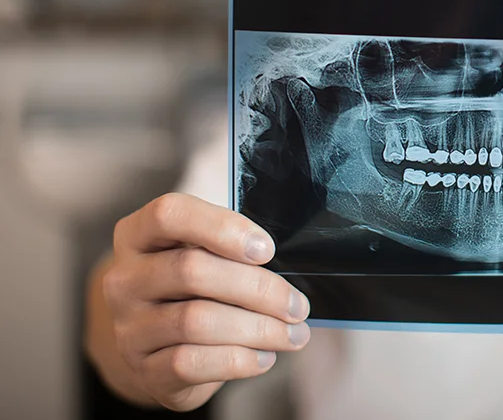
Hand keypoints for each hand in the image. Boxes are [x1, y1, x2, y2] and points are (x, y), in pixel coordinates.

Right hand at [100, 192, 310, 410]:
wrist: (157, 348)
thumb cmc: (194, 289)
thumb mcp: (204, 256)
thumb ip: (232, 248)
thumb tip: (288, 265)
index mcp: (138, 235)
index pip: (170, 214)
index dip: (222, 227)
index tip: (266, 249)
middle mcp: (124, 279)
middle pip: (192, 270)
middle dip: (258, 288)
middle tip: (297, 305)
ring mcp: (128, 327)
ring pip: (197, 320)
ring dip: (258, 329)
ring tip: (293, 334)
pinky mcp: (143, 369)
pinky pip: (192, 362)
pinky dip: (238, 360)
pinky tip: (264, 357)